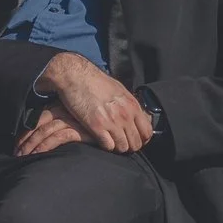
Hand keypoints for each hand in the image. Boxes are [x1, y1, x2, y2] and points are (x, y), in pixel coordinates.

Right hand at [20, 51, 153, 154]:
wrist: (75, 75)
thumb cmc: (95, 81)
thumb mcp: (119, 90)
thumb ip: (128, 105)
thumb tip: (135, 115)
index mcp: (132, 105)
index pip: (147, 132)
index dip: (142, 139)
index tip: (134, 139)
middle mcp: (125, 115)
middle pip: (136, 143)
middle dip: (129, 145)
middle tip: (120, 142)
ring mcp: (111, 121)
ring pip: (122, 147)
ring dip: (116, 147)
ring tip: (109, 141)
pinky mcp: (96, 126)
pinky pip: (108, 146)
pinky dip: (105, 146)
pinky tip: (100, 138)